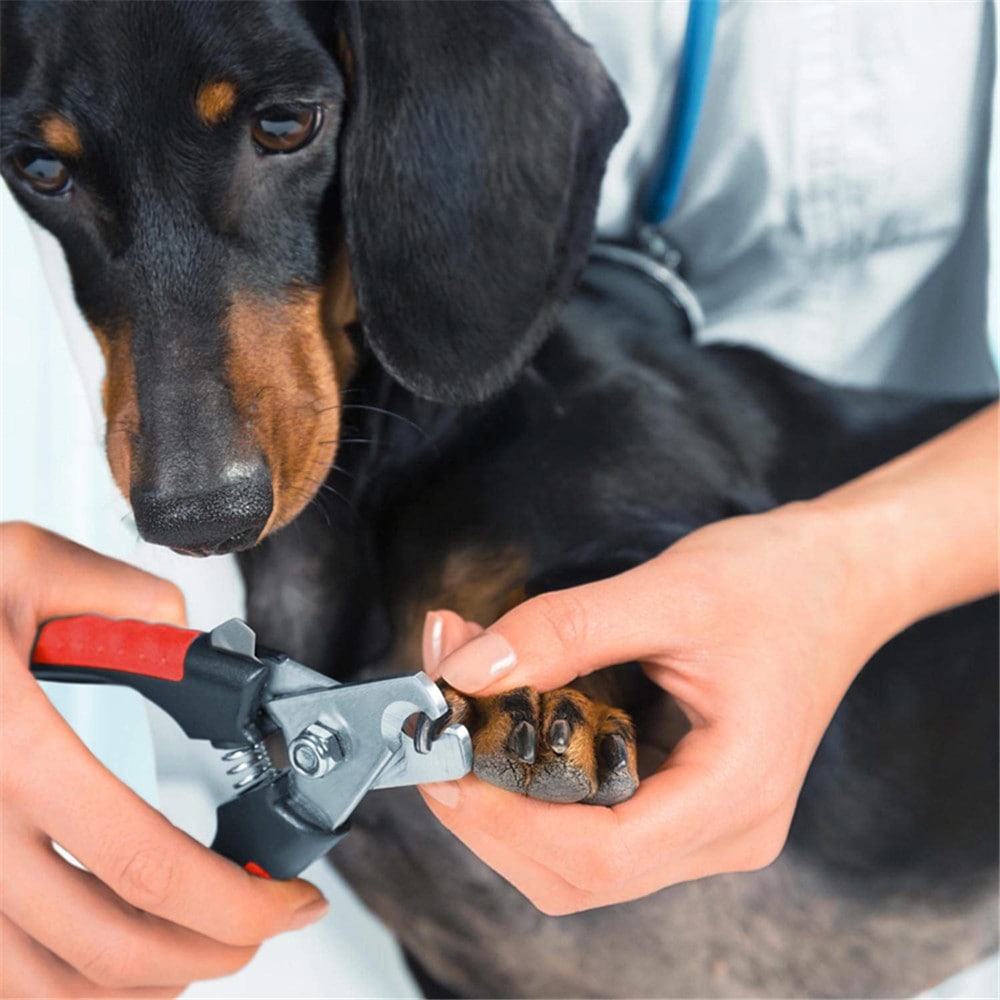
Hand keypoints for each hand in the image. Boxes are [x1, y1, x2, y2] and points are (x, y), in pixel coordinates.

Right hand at [1, 523, 328, 997]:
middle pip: (108, 946)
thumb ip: (123, 596)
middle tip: (265, 923)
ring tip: (199, 947)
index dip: (237, 900)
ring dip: (141, 982)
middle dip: (213, 948)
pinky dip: (64, 991)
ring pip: (43, 988)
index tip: (290, 897)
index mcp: (9, 748)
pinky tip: (108, 960)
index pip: (146, 863)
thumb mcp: (24, 563)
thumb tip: (182, 633)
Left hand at [417, 404, 996, 914]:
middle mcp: (725, 831)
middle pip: (578, 873)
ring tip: (469, 715)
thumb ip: (562, 632)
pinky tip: (512, 720)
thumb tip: (466, 670)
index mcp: (736, 794)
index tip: (443, 765)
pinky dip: (538, 781)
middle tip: (440, 736)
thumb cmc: (778, 581)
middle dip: (492, 814)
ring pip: (578, 857)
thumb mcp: (666, 591)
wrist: (839, 576)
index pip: (601, 855)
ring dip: (507, 798)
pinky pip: (595, 819)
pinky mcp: (686, 798)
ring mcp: (706, 823)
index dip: (505, 822)